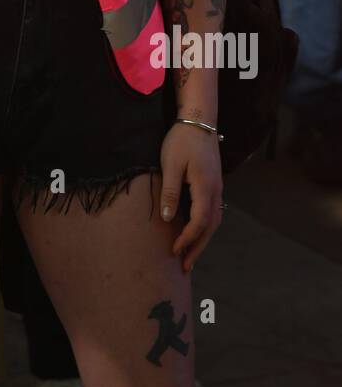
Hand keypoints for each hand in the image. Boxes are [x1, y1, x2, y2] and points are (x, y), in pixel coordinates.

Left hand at [159, 122, 222, 272]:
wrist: (198, 120)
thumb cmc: (181, 141)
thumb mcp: (170, 164)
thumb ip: (170, 192)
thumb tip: (168, 218)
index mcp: (205, 187)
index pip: (199, 222)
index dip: (187, 239)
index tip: (174, 251)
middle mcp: (216, 191)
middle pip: (210, 227)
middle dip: (198, 248)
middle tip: (185, 266)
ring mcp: (217, 188)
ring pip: (214, 221)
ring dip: (203, 240)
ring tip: (190, 256)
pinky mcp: (214, 184)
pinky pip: (213, 212)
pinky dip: (206, 227)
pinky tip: (196, 233)